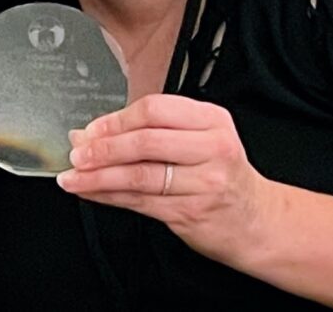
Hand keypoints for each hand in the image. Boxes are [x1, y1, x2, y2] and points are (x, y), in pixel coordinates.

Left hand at [57, 94, 276, 265]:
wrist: (259, 222)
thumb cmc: (221, 176)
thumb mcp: (198, 141)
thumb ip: (148, 132)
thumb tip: (90, 132)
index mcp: (212, 120)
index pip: (155, 110)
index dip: (116, 120)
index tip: (90, 130)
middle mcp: (212, 148)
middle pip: (145, 142)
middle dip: (103, 148)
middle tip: (77, 153)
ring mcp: (205, 182)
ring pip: (139, 175)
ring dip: (98, 177)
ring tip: (73, 177)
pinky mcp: (192, 212)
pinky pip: (140, 202)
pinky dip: (109, 197)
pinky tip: (91, 192)